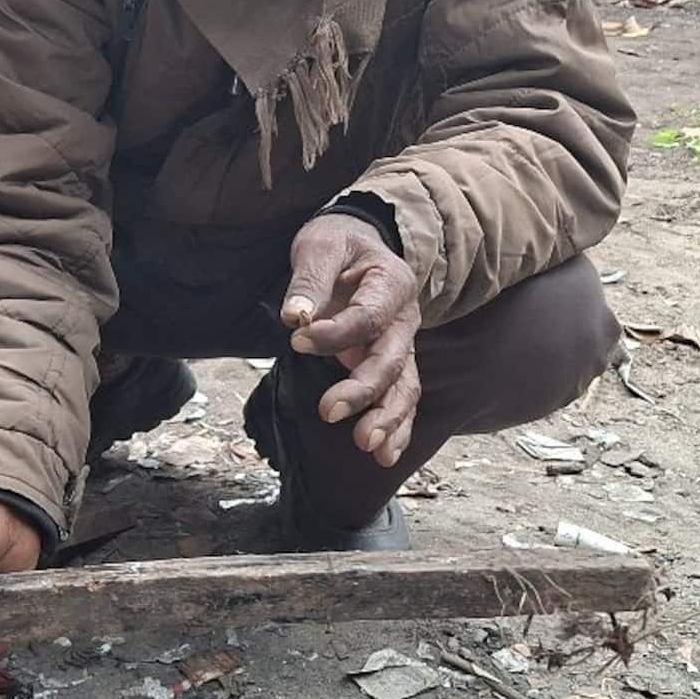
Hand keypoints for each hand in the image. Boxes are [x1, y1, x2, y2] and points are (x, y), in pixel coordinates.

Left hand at [282, 213, 421, 467]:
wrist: (359, 245)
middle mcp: (404, 318)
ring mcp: (401, 345)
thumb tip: (295, 316)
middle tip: (328, 411)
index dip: (336, 334)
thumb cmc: (339, 243)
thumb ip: (309, 279)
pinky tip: (384, 455)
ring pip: (404, 387)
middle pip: (392, 360)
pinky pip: (401, 399)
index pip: (369, 316)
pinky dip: (396, 429)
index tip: (298, 340)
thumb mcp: (321, 245)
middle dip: (363, 390)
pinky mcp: (391, 365)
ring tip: (367, 446)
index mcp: (391, 282)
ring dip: (387, 419)